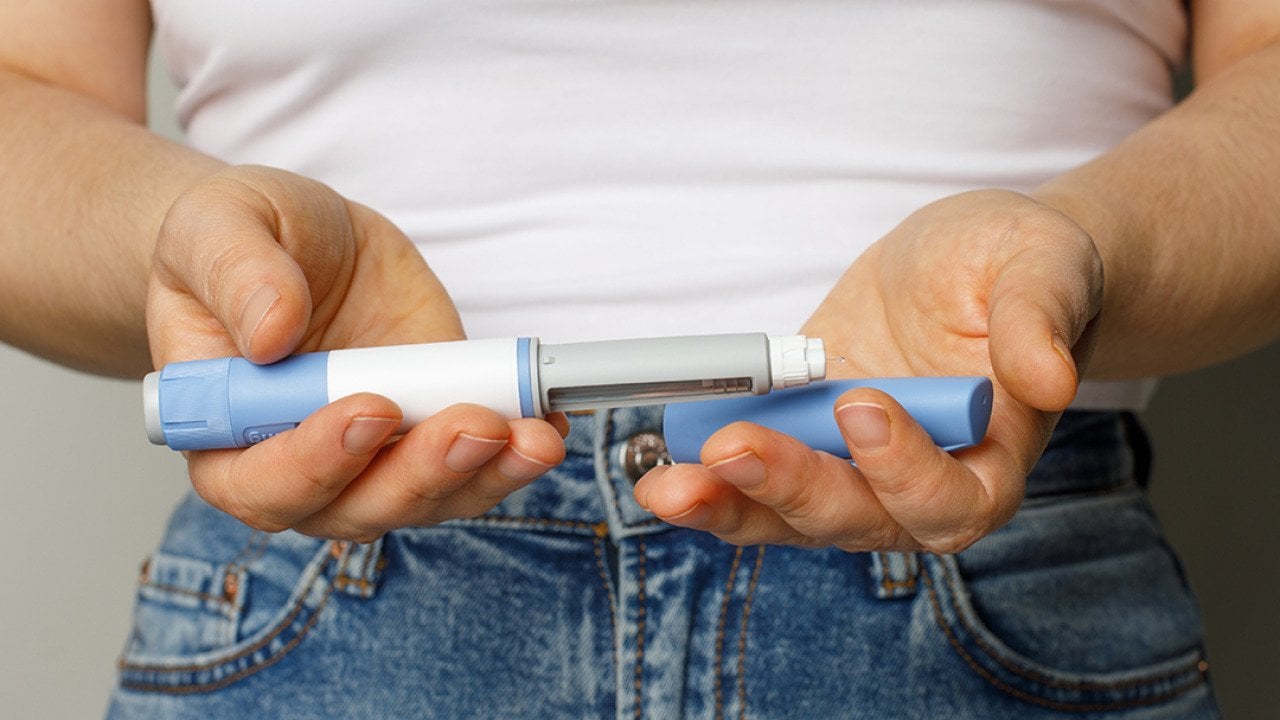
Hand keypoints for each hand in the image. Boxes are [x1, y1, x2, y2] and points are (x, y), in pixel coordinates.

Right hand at [148, 165, 564, 541]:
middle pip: (357, 508)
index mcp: (224, 434)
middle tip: (474, 424)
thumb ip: (236, 275)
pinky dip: (516, 452)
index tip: (370, 412)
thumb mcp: (216, 227)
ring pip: (428, 498)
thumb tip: (272, 332)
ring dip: (484, 475)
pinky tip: (546, 422)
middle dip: (421, 474)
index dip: (315, 464)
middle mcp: (300, 466)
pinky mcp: (431, 430)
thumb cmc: (236, 243)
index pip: (260, 482)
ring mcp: (373, 457)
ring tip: (532, 435)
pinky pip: (476, 464)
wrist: (296, 239)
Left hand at [634, 190, 1102, 552]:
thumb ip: (1040, 319)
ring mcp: (852, 469)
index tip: (860, 405)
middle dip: (789, 489)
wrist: (970, 264)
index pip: (952, 499)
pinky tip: (659, 461)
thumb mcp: (1045, 265)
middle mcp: (918, 484)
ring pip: (789, 514)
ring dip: (726, 502)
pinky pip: (751, 477)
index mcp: (992, 458)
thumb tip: (1051, 379)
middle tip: (729, 451)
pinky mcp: (801, 441)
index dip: (903, 469)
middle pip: (855, 518)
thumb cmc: (1023, 266)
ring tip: (666, 483)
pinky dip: (706, 476)